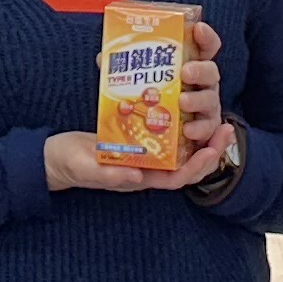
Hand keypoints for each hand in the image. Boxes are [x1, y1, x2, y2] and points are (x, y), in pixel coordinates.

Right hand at [48, 24, 240, 190]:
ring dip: (202, 135)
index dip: (196, 167)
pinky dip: (180, 122)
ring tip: (219, 118)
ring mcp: (145, 152)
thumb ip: (108, 173)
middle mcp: (148, 167)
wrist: (55, 156)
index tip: (211, 151)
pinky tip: (187, 104)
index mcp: (139, 177)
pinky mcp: (138, 137)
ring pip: (181, 148)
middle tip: (227, 129)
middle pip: (187, 164)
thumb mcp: (85, 168)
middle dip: (210, 150)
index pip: (176, 177)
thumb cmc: (69, 165)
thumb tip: (138, 175)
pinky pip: (166, 133)